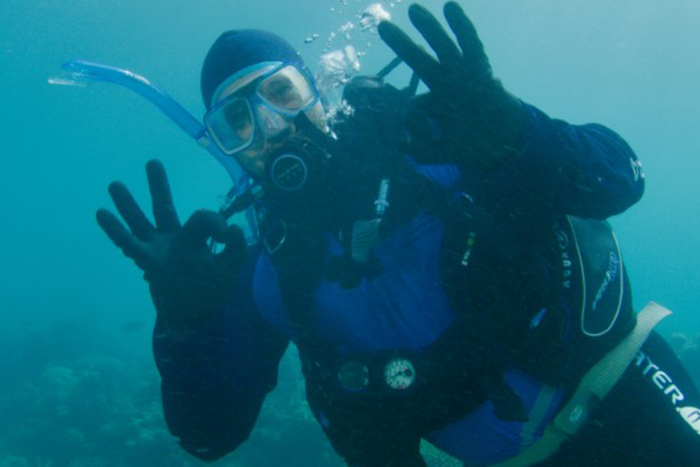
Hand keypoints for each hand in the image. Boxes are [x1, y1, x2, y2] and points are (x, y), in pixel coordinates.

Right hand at [96, 160, 245, 331]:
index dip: (215, 222)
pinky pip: (128, 243)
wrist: (194, 316)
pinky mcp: (147, 262)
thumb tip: (233, 229)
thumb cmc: (211, 291)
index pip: (202, 219)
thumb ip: (237, 249)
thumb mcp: (230, 269)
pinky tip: (101, 213)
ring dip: (128, 204)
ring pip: (140, 222)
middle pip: (164, 208)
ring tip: (115, 184)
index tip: (227, 235)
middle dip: (159, 186)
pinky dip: (115, 229)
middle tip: (153, 162)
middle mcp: (174, 240)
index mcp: (195, 238)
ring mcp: (157, 250)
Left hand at [378, 2, 523, 168]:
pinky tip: (449, 6)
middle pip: (420, 61)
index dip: (413, 124)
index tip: (409, 144)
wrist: (506, 140)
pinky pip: (470, 43)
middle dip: (401, 45)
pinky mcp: (480, 68)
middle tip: (382, 26)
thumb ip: (423, 151)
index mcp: (437, 103)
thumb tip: (400, 146)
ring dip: (429, 28)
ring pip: (443, 48)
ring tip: (413, 9)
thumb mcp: (444, 151)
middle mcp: (447, 84)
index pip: (416, 107)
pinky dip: (460, 25)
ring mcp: (463, 74)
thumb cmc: (474, 143)